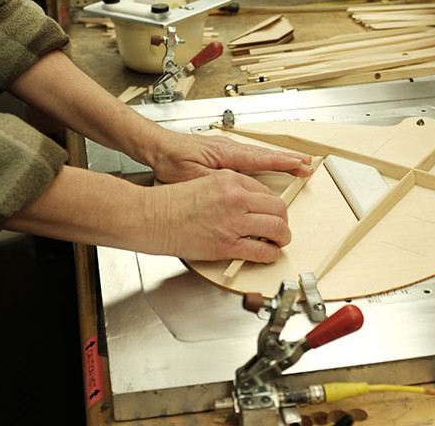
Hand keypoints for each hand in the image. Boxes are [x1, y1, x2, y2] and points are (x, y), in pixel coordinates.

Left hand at [145, 129, 312, 183]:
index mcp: (225, 153)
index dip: (283, 162)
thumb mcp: (192, 178)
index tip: (301, 165)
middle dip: (289, 159)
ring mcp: (227, 149)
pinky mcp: (223, 153)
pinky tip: (271, 164)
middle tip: (308, 165)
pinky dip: (266, 160)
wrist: (157, 147)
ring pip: (259, 154)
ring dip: (279, 159)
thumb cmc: (171, 160)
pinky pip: (251, 156)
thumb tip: (235, 192)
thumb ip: (216, 184)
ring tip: (297, 164)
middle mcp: (230, 148)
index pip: (261, 158)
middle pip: (266, 154)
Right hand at [147, 170, 291, 262]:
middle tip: (280, 227)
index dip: (272, 204)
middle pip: (278, 208)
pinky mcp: (228, 245)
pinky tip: (268, 254)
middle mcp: (236, 198)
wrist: (152, 217)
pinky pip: (262, 251)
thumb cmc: (171, 203)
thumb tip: (248, 203)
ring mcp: (234, 222)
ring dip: (282, 237)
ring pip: (276, 229)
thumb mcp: (204, 183)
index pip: (266, 191)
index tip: (272, 212)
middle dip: (283, 220)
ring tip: (278, 241)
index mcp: (230, 179)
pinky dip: (271, 254)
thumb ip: (229, 189)